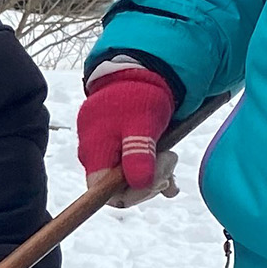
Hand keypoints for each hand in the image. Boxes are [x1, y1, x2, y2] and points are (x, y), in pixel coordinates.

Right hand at [77, 66, 175, 198]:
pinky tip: (167, 164)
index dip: (135, 195)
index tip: (157, 181)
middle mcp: (94, 156)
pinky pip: (130, 166)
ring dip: (153, 173)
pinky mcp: (114, 146)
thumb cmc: (138, 96)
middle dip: (149, 181)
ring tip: (172, 157)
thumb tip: (139, 184)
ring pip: (128, 178)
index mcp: (95, 153)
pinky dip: (151, 168)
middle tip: (171, 159)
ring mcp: (103, 151)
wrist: (135, 72)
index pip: (106, 195)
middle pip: (119, 188)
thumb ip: (138, 154)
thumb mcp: (142, 124)